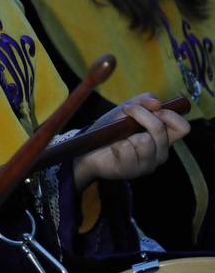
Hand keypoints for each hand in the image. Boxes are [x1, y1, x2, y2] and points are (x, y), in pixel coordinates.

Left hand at [73, 93, 189, 190]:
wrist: (89, 149)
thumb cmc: (113, 128)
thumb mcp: (128, 109)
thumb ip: (144, 101)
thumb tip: (157, 103)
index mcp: (163, 137)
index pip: (183, 128)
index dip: (170, 115)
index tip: (155, 109)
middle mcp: (160, 153)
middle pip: (161, 131)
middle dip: (142, 115)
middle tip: (127, 110)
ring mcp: (147, 164)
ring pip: (145, 141)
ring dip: (128, 129)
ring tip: (118, 131)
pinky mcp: (132, 171)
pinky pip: (126, 149)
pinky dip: (116, 141)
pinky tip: (112, 145)